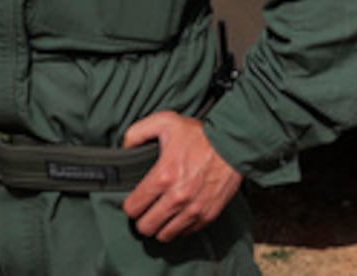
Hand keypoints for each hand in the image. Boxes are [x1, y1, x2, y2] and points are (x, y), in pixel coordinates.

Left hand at [121, 112, 242, 242]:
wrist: (232, 144)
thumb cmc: (198, 133)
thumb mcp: (164, 121)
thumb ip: (137, 132)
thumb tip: (124, 148)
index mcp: (163, 175)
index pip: (133, 208)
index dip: (129, 205)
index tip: (133, 200)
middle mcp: (177, 197)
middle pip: (146, 227)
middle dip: (141, 219)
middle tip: (144, 209)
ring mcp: (193, 209)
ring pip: (164, 235)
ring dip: (159, 227)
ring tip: (159, 215)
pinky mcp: (207, 215)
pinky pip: (185, 233)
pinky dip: (177, 228)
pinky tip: (176, 215)